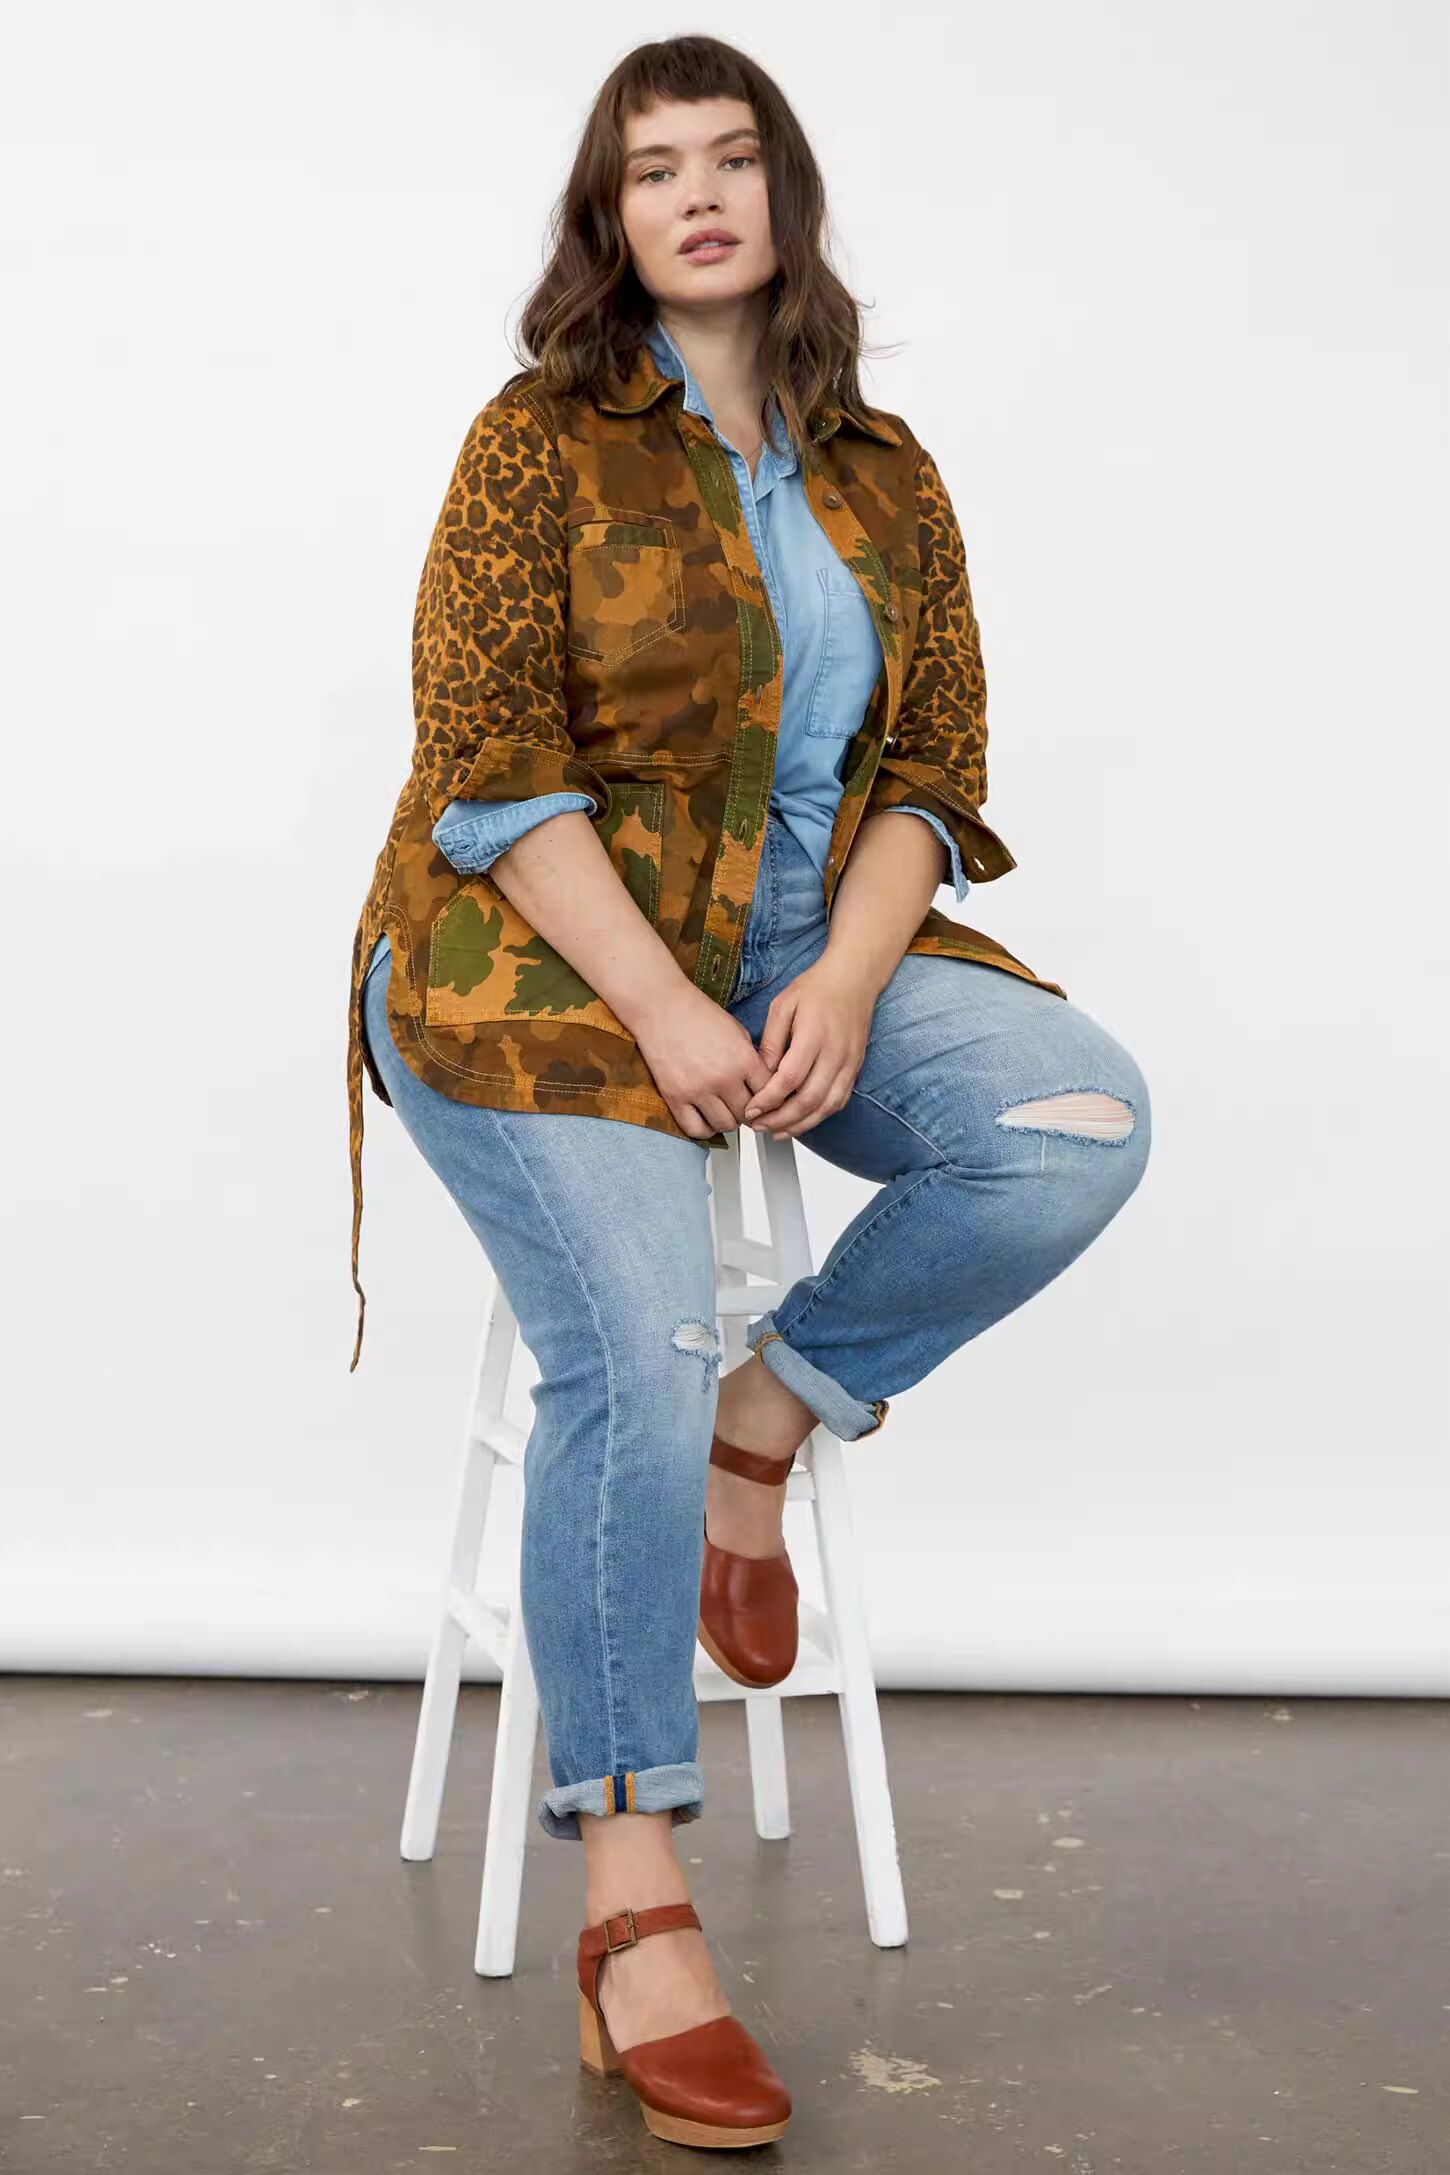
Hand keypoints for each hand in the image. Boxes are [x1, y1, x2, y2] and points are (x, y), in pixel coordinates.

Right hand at [630, 980, 778, 1139]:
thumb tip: (761, 1084)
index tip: (764, 1100)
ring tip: (724, 1111)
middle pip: (748, 1114)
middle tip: (743, 1107)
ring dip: (728, 1121)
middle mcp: (723, 1078)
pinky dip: (705, 1129)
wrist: (661, 1007)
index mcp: (743, 1059)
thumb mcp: (737, 1031)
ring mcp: (698, 1090)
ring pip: (725, 1125)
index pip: (768, 1093)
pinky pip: (696, 1129)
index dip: (768, 1098)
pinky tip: (706, 1119)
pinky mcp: (675, 1098)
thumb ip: (751, 1059)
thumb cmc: (697, 1014)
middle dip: (749, 1112)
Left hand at [740, 955, 875, 1138]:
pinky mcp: (855, 1069)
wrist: (853, 979)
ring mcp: (849, 1063)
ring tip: (777, 1131)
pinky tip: (801, 1121)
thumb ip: (771, 1041)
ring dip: (800, 1124)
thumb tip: (761, 1074)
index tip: (752, 1109)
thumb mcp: (783, 1005)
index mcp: (814, 1035)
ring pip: (826, 1106)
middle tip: (759, 1125)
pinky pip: (839, 1101)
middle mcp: (835, 1053)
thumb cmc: (817, 988)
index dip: (769, 1100)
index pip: (790, 1078)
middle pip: (808, 1099)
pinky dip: (819, 1117)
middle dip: (780, 1119)